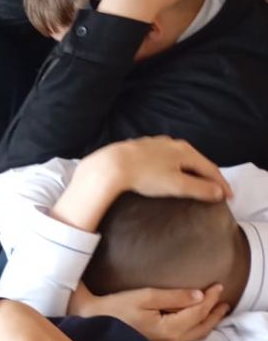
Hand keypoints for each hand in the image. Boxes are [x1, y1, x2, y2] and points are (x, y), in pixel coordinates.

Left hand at [55, 137, 230, 232]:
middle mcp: (172, 143)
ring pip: (179, 157)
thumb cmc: (145, 175)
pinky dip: (174, 167)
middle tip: (215, 190)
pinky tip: (169, 172)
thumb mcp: (176, 185)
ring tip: (195, 182)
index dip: (221, 184)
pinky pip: (164, 158)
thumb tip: (218, 192)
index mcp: (185, 151)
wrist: (112, 165)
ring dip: (190, 170)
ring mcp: (155, 144)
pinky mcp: (141, 148)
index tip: (229, 197)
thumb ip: (200, 189)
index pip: (210, 168)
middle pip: (196, 160)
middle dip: (207, 175)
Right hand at [68, 281, 229, 340]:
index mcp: (168, 330)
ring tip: (215, 311)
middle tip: (224, 301)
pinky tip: (193, 322)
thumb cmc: (113, 309)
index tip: (218, 285)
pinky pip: (183, 338)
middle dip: (214, 314)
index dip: (210, 298)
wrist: (90, 324)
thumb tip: (199, 295)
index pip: (198, 312)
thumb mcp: (144, 297)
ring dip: (207, 322)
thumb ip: (173, 297)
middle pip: (201, 328)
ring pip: (194, 336)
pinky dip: (195, 328)